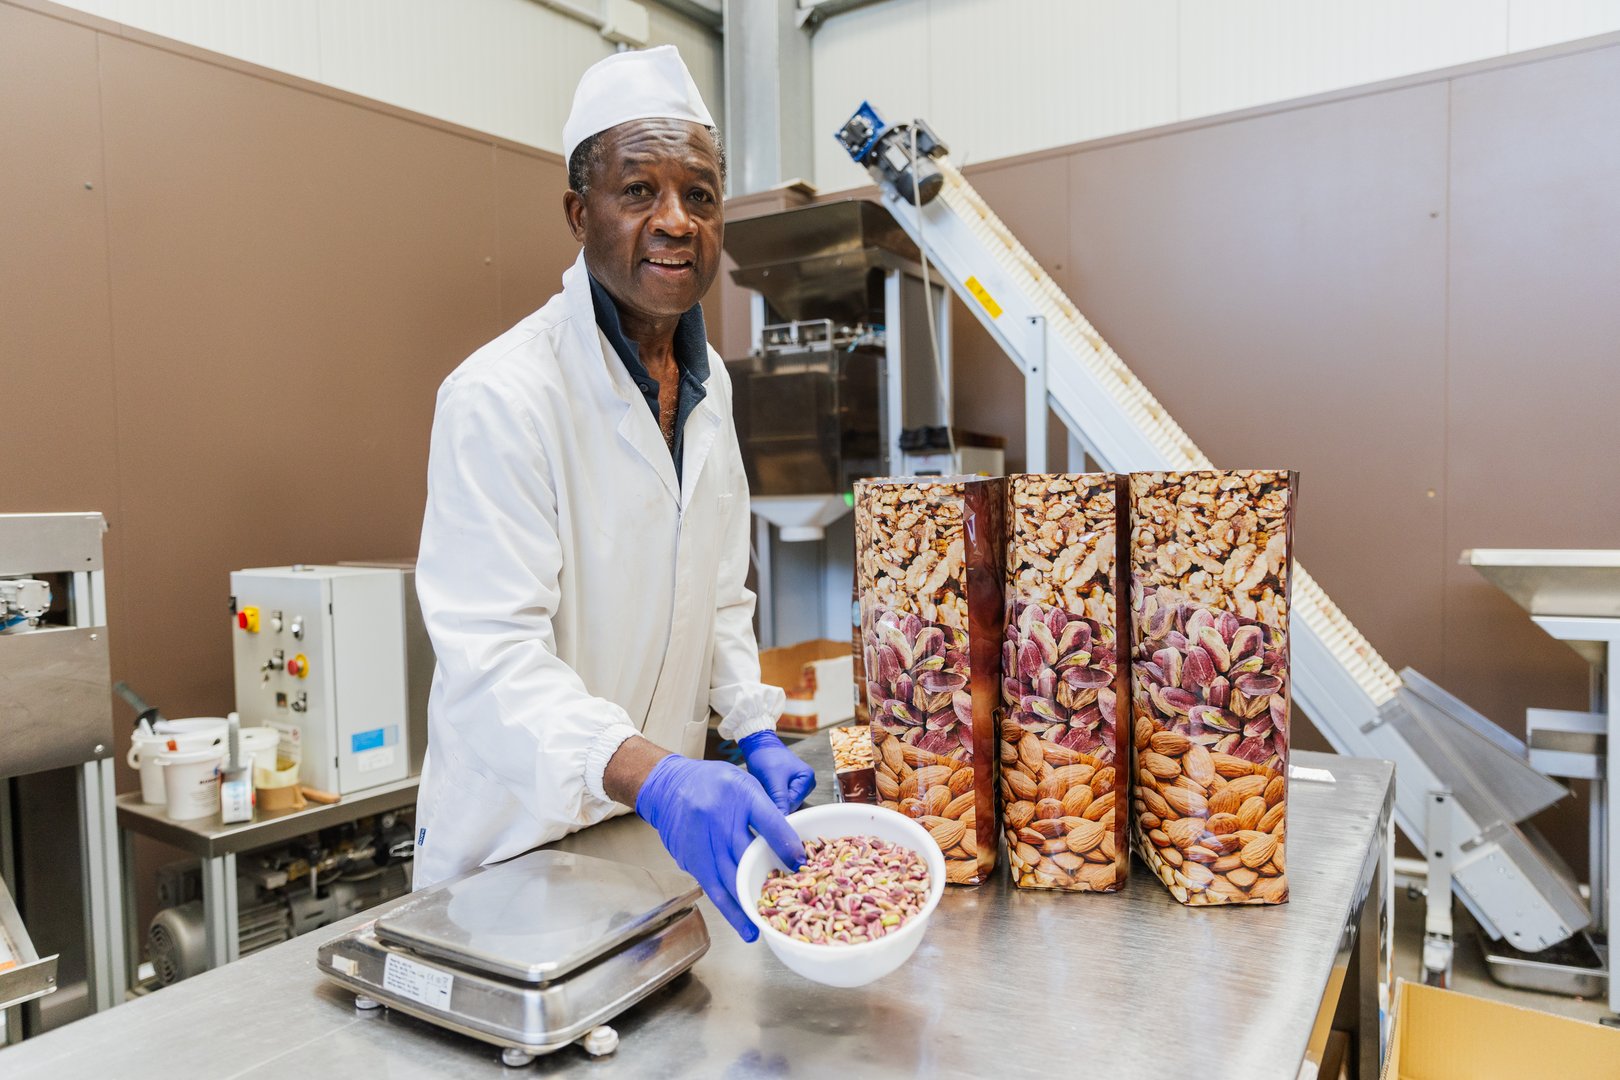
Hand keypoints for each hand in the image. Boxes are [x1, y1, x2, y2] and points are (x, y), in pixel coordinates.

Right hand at [635, 755, 805, 940]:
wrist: (669, 786)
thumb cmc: (714, 783)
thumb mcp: (747, 784)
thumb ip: (768, 810)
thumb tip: (792, 843)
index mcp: (741, 795)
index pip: (769, 822)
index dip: (786, 844)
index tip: (800, 862)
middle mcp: (720, 819)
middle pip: (749, 855)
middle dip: (771, 877)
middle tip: (793, 898)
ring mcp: (704, 842)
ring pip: (731, 879)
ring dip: (751, 903)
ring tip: (767, 924)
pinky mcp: (692, 860)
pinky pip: (714, 889)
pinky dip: (731, 909)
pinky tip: (745, 925)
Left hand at [737, 731, 815, 813]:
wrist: (757, 744)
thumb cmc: (766, 755)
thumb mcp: (773, 779)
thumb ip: (779, 800)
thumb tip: (782, 819)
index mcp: (808, 779)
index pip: (794, 804)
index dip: (779, 806)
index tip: (767, 806)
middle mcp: (805, 784)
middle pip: (790, 806)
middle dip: (776, 802)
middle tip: (765, 791)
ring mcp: (797, 786)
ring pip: (784, 804)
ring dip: (773, 799)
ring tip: (765, 787)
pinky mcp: (787, 787)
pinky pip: (780, 799)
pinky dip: (771, 796)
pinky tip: (766, 788)